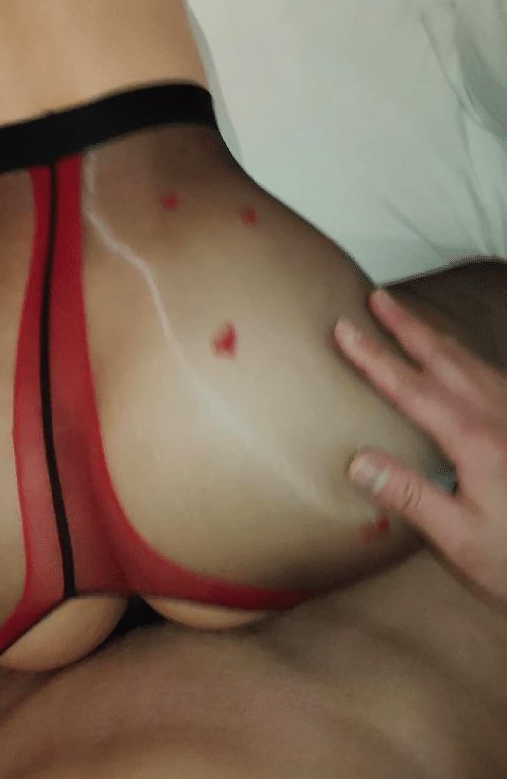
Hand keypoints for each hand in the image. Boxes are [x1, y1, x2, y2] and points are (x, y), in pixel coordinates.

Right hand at [334, 289, 506, 613]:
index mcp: (473, 439)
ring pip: (471, 362)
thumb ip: (410, 497)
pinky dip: (467, 358)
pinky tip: (465, 364)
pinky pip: (493, 376)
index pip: (410, 387)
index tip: (346, 330)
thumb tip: (359, 462)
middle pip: (443, 357)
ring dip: (436, 337)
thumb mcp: (461, 540)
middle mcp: (497, 416)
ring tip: (411, 321)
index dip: (374, 357)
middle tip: (378, 297)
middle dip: (407, 325)